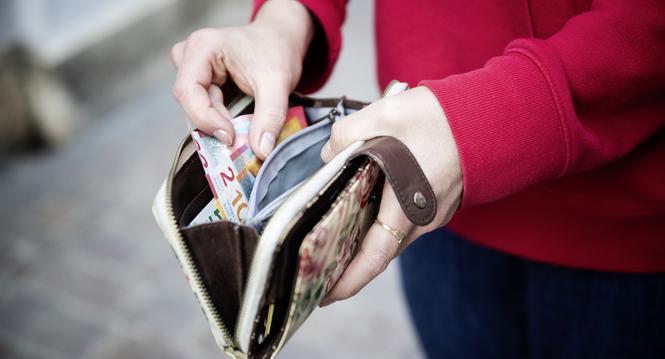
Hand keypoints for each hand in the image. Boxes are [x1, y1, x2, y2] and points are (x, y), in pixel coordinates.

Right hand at [171, 0, 313, 158]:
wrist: (281, 40)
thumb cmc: (277, 51)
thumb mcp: (278, 83)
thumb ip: (270, 117)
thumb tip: (262, 152)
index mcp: (202, 46)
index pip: (187, 91)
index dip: (206, 119)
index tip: (231, 137)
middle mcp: (189, 54)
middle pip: (189, 101)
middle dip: (214, 123)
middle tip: (238, 137)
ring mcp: (192, 67)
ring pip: (195, 107)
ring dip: (218, 122)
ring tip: (241, 126)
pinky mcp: (199, 80)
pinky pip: (202, 107)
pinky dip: (220, 120)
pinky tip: (237, 122)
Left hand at [319, 87, 462, 305]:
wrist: (490, 116)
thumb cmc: (442, 118)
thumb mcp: (385, 114)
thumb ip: (347, 134)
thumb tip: (329, 154)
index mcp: (407, 207)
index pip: (374, 258)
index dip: (347, 282)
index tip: (324, 296)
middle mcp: (422, 220)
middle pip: (379, 253)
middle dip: (348, 266)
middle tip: (316, 269)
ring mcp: (432, 214)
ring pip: (391, 237)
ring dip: (364, 243)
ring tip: (331, 241)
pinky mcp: (436, 204)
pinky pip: (403, 222)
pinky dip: (380, 224)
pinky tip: (360, 209)